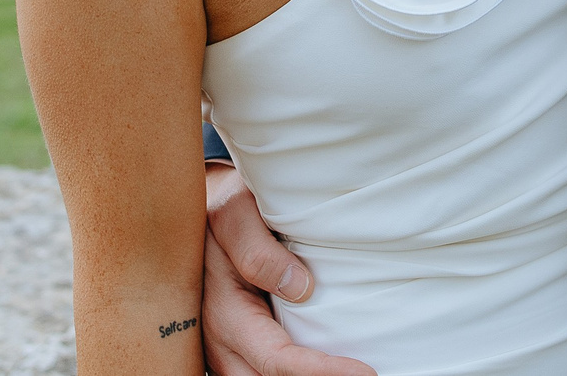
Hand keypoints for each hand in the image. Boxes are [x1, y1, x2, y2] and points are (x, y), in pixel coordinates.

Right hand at [200, 163, 373, 375]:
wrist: (201, 211)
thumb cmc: (222, 208)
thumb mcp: (235, 215)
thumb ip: (259, 252)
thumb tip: (301, 289)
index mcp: (224, 313)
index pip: (276, 360)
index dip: (320, 371)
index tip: (364, 372)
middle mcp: (221, 343)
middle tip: (365, 373)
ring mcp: (226, 350)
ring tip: (350, 371)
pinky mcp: (238, 348)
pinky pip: (263, 371)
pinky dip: (294, 372)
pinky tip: (327, 366)